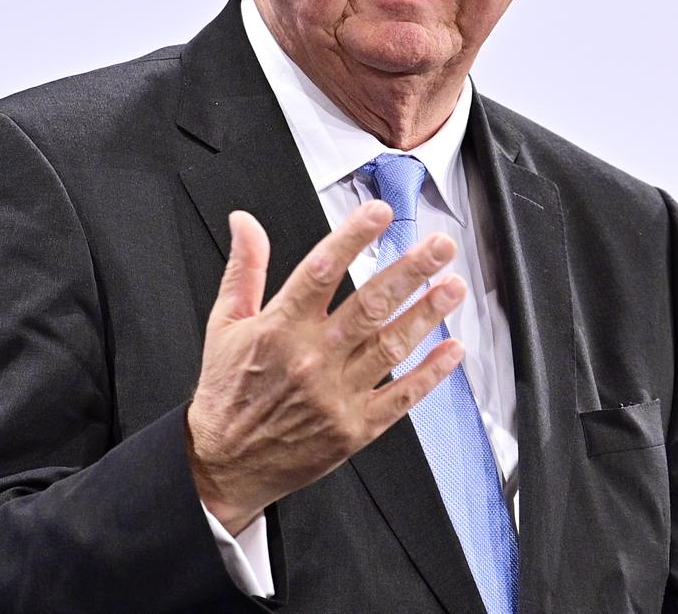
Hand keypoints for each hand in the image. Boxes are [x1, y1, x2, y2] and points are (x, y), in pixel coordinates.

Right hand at [185, 201, 465, 533]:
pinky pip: (401, 397)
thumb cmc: (228, 393)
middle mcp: (312, 359)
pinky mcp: (355, 428)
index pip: (322, 270)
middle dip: (410, 271)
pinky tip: (452, 350)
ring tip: (453, 286)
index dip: (353, 237)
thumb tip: (245, 222)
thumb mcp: (224, 325)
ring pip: (391, 346)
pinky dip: (430, 374)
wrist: (225, 465)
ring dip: (427, 313)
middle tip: (440, 246)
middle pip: (369, 305)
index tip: (380, 213)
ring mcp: (336, 395)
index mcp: (279, 328)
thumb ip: (244, 270)